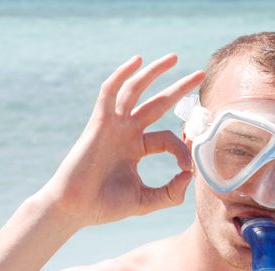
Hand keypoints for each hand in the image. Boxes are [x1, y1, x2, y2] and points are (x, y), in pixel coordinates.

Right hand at [38, 54, 204, 227]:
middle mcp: (127, 132)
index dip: (183, 150)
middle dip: (178, 89)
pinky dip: (121, 75)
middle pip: (158, 104)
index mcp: (137, 148)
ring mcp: (113, 126)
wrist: (74, 209)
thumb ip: (171, 192)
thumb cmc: (105, 206)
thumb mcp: (146, 200)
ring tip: (174, 57)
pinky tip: (137, 60)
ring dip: (153, 72)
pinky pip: (109, 92)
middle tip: (200, 75)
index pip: (169, 138)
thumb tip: (190, 175)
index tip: (188, 167)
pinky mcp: (98, 123)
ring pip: (135, 91)